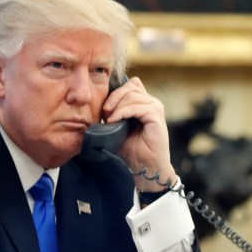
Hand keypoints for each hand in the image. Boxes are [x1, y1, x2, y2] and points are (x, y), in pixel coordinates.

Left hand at [102, 77, 176, 191]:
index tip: (104, 108)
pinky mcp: (156, 115)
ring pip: (132, 95)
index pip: (130, 85)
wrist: (145, 166)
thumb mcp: (117, 129)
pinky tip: (113, 120)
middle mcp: (151, 102)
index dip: (116, 92)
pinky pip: (136, 106)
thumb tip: (95, 106)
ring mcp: (155, 107)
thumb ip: (111, 115)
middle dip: (113, 97)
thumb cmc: (132, 150)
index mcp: (143, 103)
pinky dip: (122, 111)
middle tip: (103, 111)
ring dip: (116, 105)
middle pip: (130, 86)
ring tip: (107, 118)